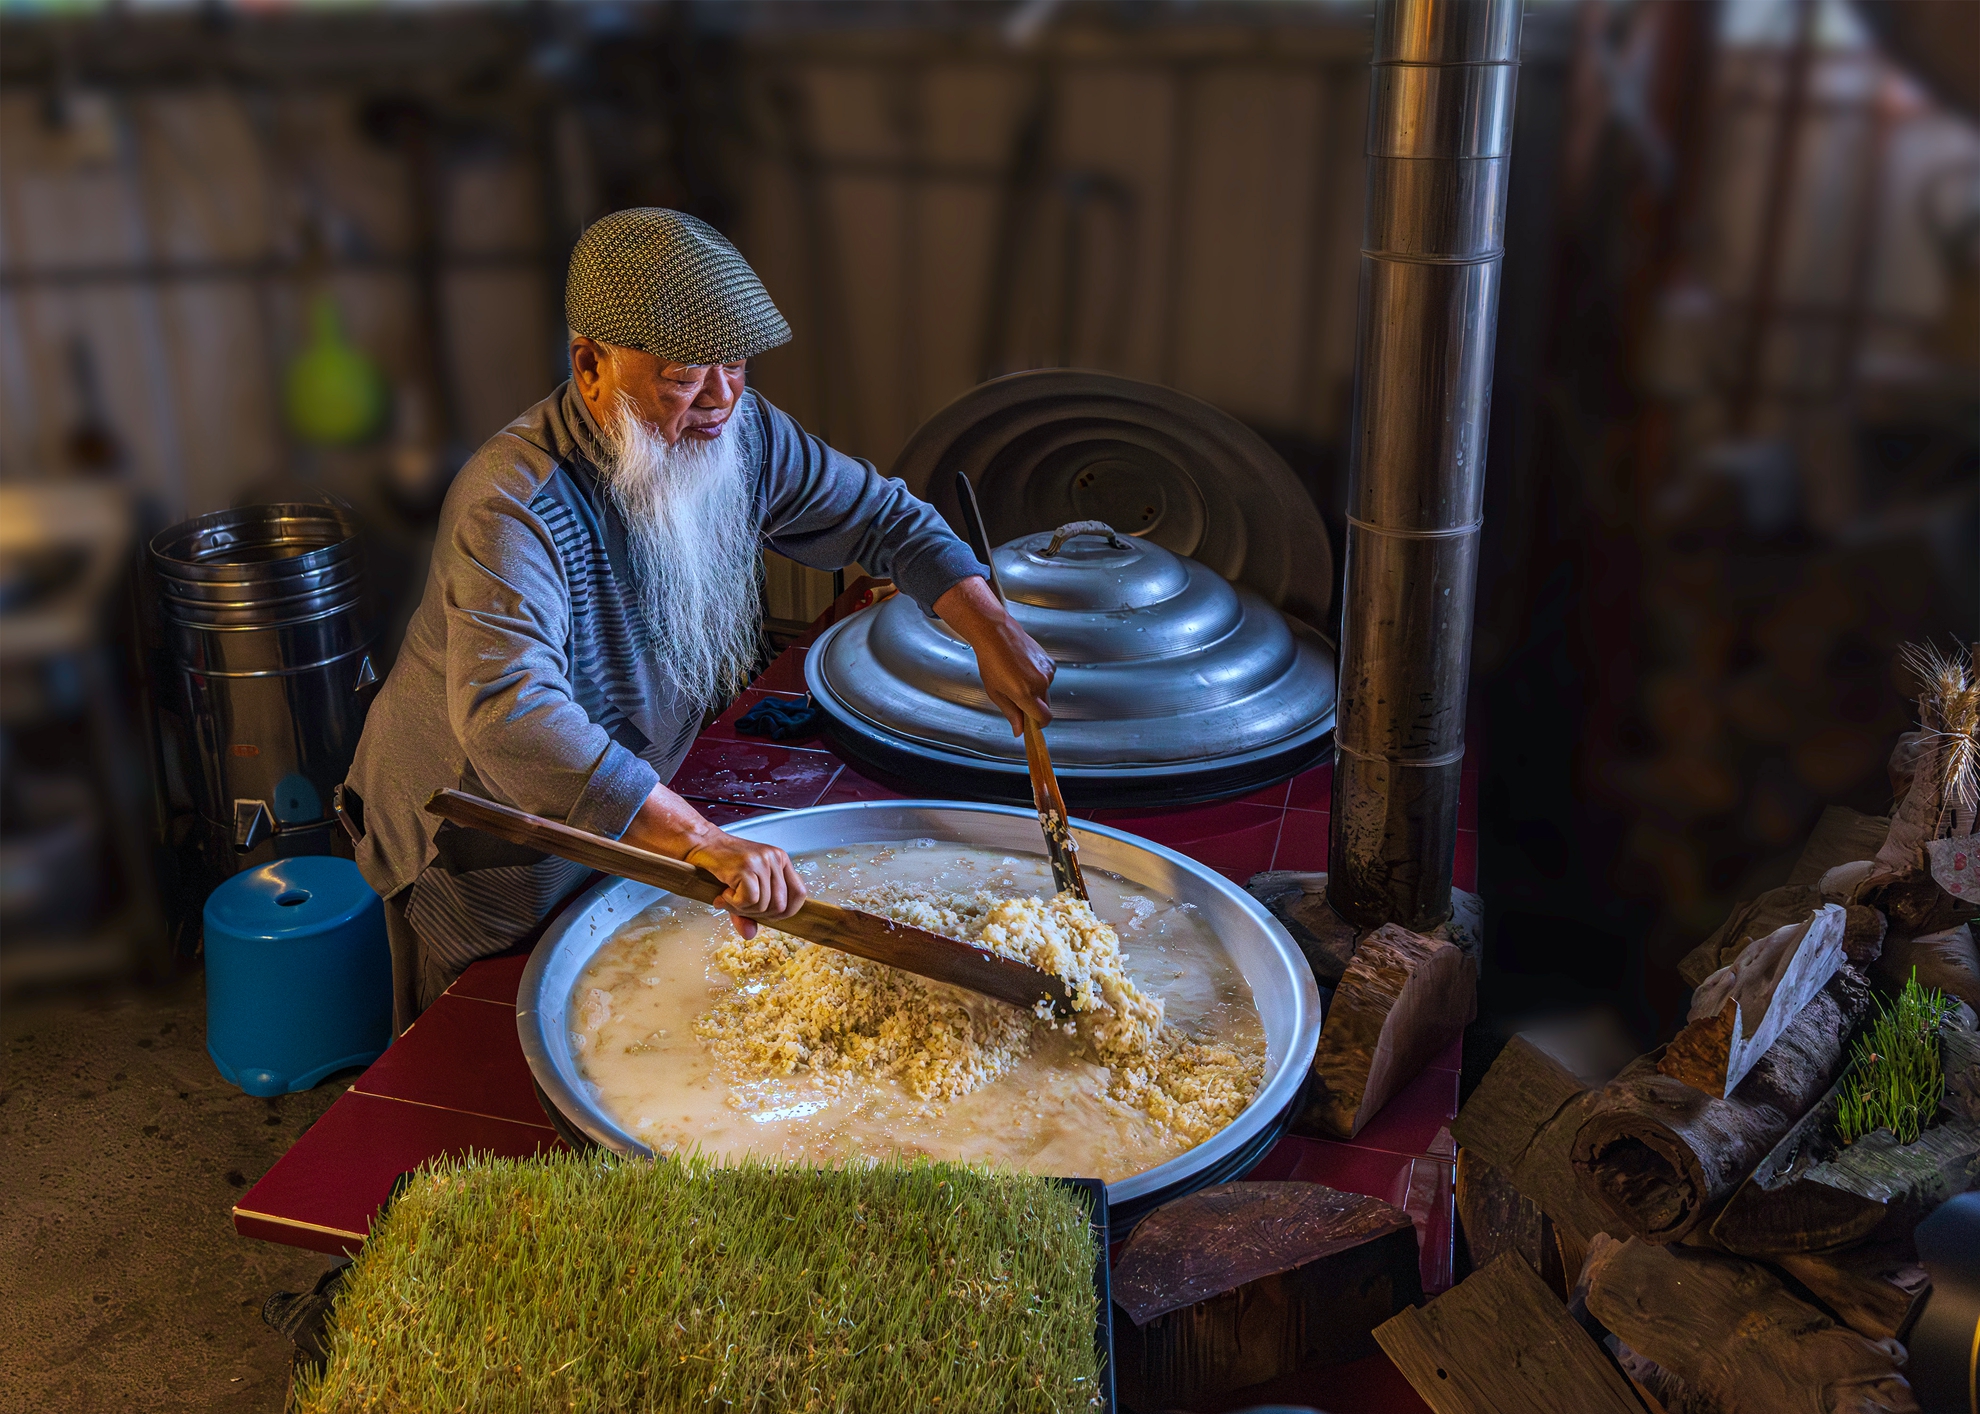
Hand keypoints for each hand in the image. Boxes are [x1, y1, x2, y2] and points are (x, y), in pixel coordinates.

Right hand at [621, 783, 806, 938]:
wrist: (700, 844)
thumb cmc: (722, 865)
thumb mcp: (741, 889)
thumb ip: (748, 913)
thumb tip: (750, 935)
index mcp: (782, 861)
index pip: (800, 894)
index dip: (786, 911)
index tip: (766, 915)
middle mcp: (776, 858)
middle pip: (780, 905)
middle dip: (757, 914)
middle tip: (738, 906)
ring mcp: (762, 861)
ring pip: (764, 905)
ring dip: (742, 909)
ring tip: (727, 897)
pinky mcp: (746, 866)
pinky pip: (749, 900)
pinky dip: (733, 904)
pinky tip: (723, 894)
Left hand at [933, 576, 1056, 733]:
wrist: (996, 634)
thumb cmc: (991, 661)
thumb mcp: (995, 692)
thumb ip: (1010, 713)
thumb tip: (1019, 730)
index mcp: (1025, 693)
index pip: (1043, 718)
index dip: (1038, 725)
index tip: (1031, 726)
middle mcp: (1040, 684)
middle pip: (1045, 707)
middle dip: (1034, 708)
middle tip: (1018, 700)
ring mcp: (1047, 672)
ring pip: (1046, 692)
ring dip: (1035, 691)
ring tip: (1017, 678)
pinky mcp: (1049, 662)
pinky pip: (1047, 678)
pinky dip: (1038, 678)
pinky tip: (1024, 669)